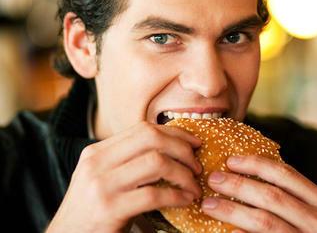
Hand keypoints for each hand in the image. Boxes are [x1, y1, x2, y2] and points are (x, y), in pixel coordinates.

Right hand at [46, 121, 202, 232]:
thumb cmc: (93, 213)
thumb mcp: (104, 180)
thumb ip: (128, 162)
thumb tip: (172, 148)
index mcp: (97, 152)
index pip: (144, 129)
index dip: (176, 133)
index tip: (195, 144)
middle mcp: (97, 163)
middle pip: (152, 138)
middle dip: (183, 149)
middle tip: (197, 166)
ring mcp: (101, 185)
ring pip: (157, 163)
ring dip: (184, 174)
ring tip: (194, 187)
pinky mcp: (108, 210)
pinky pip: (154, 195)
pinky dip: (177, 196)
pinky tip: (186, 201)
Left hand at [201, 155, 316, 232]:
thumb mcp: (308, 214)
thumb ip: (289, 196)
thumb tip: (244, 171)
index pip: (287, 175)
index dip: (256, 164)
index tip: (230, 160)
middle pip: (272, 196)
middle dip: (239, 185)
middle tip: (214, 179)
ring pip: (264, 221)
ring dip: (232, 211)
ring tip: (209, 204)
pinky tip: (228, 231)